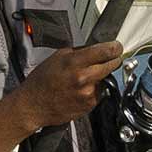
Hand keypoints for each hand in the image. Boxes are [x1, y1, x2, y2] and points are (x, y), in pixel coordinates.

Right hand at [0, 41, 125, 151]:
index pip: (105, 51)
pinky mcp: (90, 105)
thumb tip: (97, 48)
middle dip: (113, 60)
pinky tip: (80, 90)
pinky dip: (94, 89)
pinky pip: (99, 93)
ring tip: (83, 79)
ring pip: (106, 79)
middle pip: (112, 65)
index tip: (117, 47)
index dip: (115, 47)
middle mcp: (84, 78)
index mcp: (75, 63)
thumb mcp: (58, 57)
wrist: (33, 105)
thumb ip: (79, 52)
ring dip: (101, 77)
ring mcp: (88, 93)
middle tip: (110, 59)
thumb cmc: (42, 81)